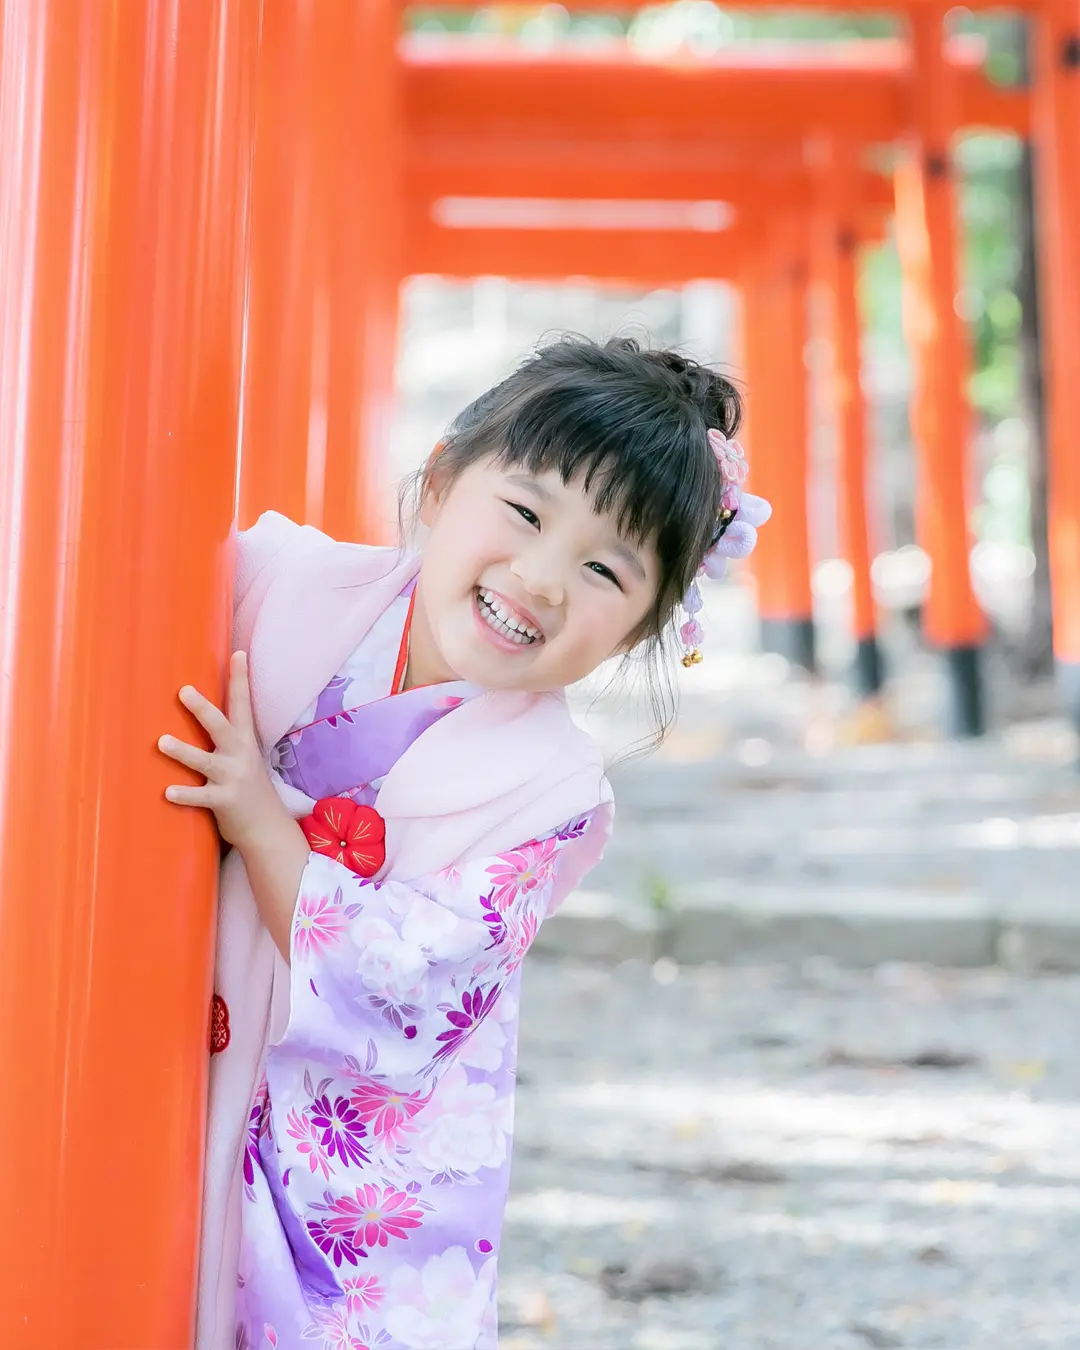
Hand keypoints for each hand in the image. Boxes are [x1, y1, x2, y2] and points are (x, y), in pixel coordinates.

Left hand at [159, 651, 287, 850]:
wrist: (267, 828)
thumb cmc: (247, 788)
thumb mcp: (244, 758)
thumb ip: (226, 738)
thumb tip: (201, 712)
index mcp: (244, 741)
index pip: (242, 704)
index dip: (241, 679)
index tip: (238, 654)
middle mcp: (240, 755)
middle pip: (221, 726)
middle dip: (203, 709)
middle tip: (184, 691)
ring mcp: (233, 778)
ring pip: (205, 761)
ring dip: (183, 752)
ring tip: (162, 742)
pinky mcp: (225, 801)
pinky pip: (201, 797)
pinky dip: (185, 794)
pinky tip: (167, 791)